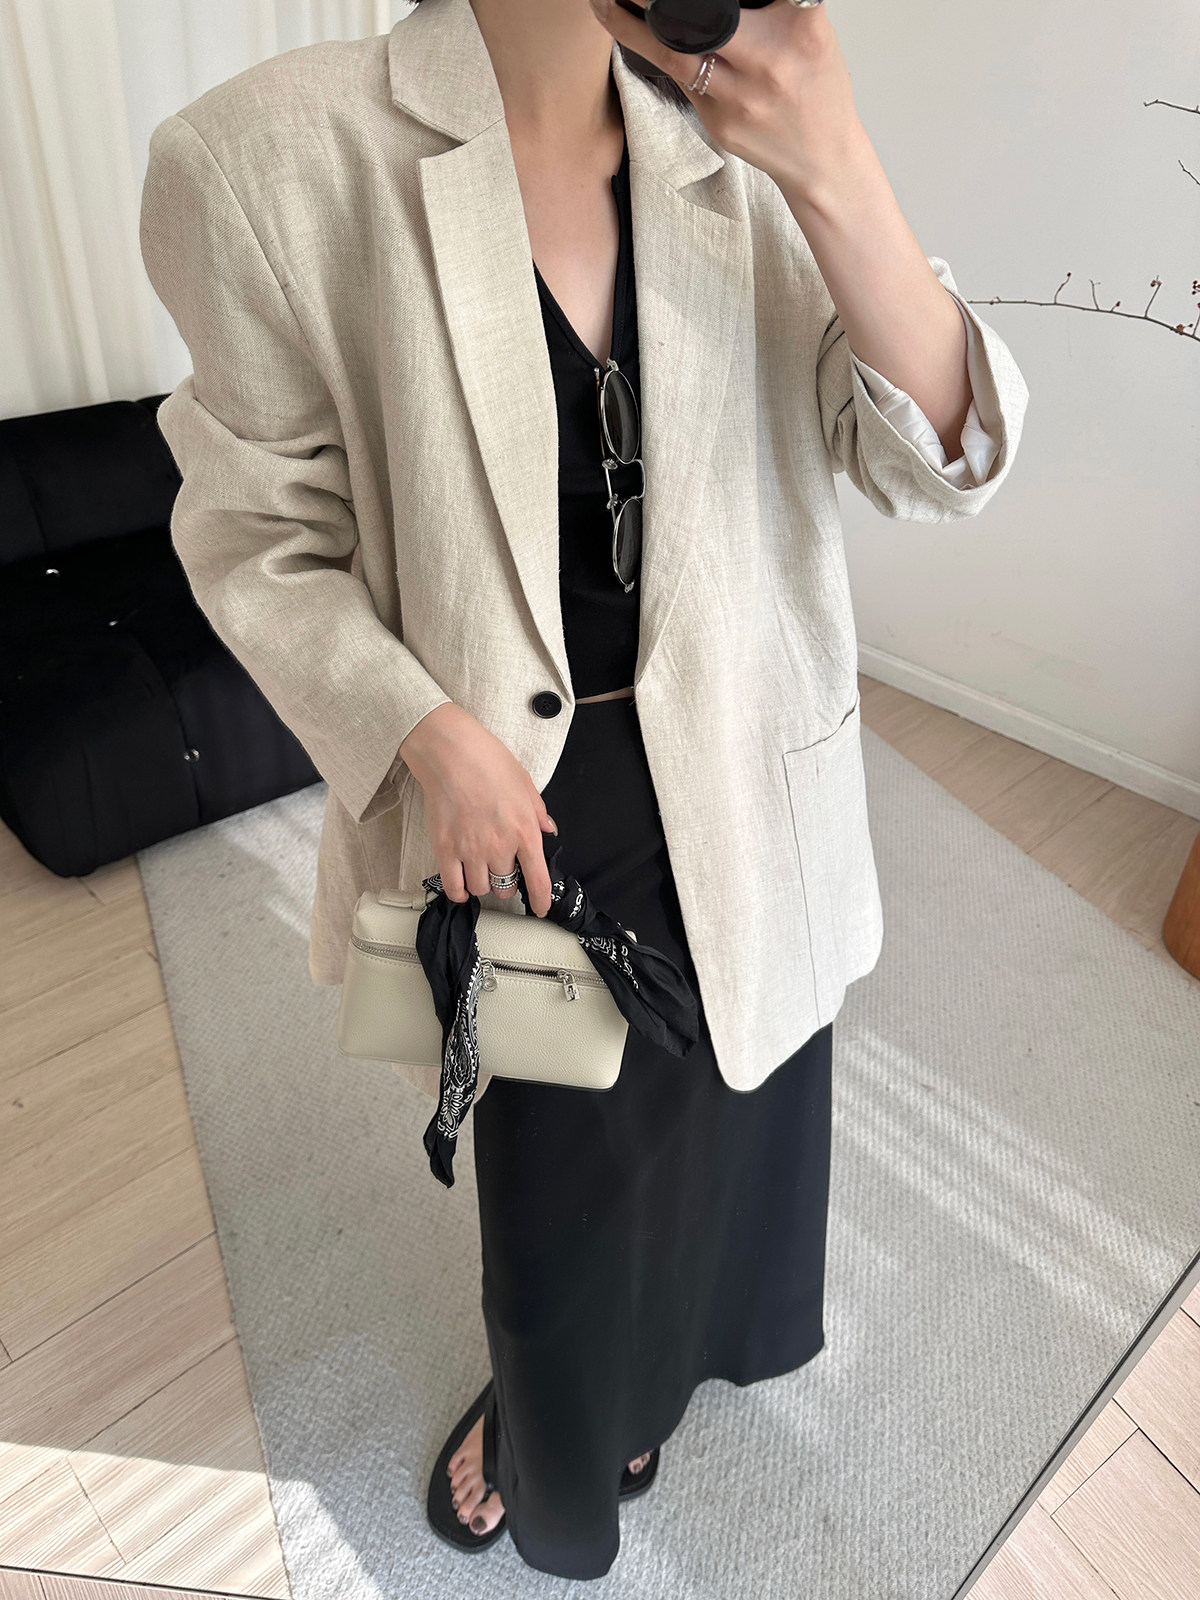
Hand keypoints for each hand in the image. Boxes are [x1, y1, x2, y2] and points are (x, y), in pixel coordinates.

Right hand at [398, 703, 557, 915]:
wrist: (451, 753)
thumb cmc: (488, 761)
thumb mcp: (525, 784)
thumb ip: (538, 812)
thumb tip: (548, 829)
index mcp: (524, 831)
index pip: (537, 880)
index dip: (540, 900)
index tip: (539, 907)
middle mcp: (500, 846)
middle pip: (506, 886)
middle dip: (506, 883)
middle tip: (501, 870)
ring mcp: (471, 850)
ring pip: (481, 888)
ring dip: (483, 884)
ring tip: (480, 871)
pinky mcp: (445, 849)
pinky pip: (453, 886)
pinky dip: (459, 892)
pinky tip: (462, 887)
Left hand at [588, 0, 867, 199]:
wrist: (822, 156)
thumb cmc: (815, 86)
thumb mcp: (810, 30)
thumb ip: (770, 5)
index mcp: (801, 25)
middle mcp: (770, 60)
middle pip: (702, 17)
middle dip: (654, 0)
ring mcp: (741, 96)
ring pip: (675, 52)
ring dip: (632, 25)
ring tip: (605, 1)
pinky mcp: (720, 122)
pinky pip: (678, 80)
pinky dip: (651, 53)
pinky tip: (630, 32)